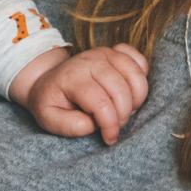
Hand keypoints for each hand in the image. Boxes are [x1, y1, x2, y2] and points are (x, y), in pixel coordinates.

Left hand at [18, 45, 149, 144]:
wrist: (47, 79)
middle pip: (121, 91)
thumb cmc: (51, 102)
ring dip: (137, 99)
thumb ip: (69, 126)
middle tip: (116, 125)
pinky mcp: (116, 51)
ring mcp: (105, 53)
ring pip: (135, 76)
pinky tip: (131, 92)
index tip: (110, 138)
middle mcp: (90, 61)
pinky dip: (142, 78)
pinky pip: (140, 61)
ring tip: (125, 111)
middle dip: (124, 115)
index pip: (101, 103)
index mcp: (72, 78)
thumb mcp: (48, 119)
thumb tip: (94, 125)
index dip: (110, 125)